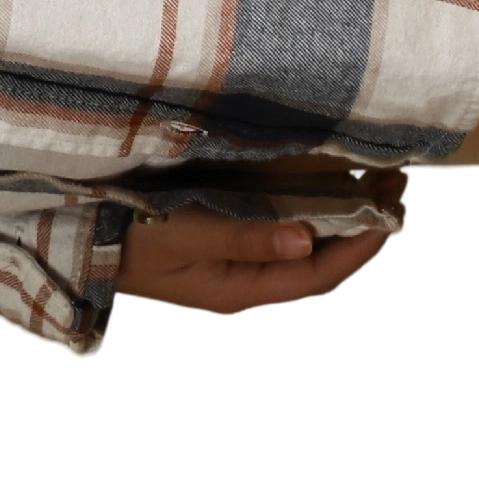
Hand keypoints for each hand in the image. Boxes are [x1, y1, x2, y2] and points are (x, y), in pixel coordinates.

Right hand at [114, 207, 399, 315]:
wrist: (86, 238)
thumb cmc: (133, 237)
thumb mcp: (186, 236)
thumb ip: (245, 238)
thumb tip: (305, 242)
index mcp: (241, 289)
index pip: (317, 275)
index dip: (357, 248)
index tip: (388, 214)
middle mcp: (247, 283)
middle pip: (317, 266)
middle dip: (357, 233)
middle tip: (392, 192)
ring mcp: (237, 266)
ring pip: (304, 251)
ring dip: (338, 223)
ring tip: (371, 190)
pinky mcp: (227, 245)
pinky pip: (284, 236)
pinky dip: (310, 215)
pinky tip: (324, 195)